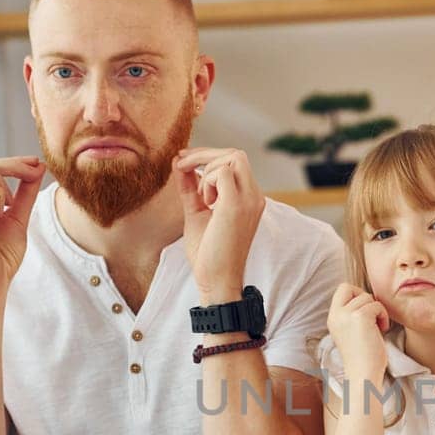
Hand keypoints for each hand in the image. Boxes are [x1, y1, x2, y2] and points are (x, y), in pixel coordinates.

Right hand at [0, 156, 45, 302]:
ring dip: (1, 181)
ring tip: (8, 207)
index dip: (7, 163)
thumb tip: (39, 167)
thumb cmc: (0, 259)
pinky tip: (2, 213)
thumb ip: (25, 193)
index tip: (34, 164)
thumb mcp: (16, 218)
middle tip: (34, 172)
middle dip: (9, 164)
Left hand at [175, 147, 265, 299]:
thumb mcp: (196, 213)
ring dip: (206, 169)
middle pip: (236, 154)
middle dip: (205, 153)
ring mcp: (249, 200)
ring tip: (200, 197)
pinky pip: (222, 172)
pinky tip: (205, 202)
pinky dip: (207, 181)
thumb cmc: (208, 254)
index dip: (208, 156)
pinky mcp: (237, 205)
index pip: (235, 161)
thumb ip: (191, 188)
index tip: (183, 161)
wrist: (216, 281)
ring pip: (232, 157)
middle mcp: (255, 196)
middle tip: (182, 164)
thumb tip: (179, 164)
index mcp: (249, 198)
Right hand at [327, 283, 391, 384]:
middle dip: (366, 299)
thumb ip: (352, 314)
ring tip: (377, 328)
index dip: (356, 294)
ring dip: (377, 311)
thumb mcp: (350, 331)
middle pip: (353, 288)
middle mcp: (336, 314)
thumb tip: (367, 297)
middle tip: (372, 317)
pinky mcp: (360, 317)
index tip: (365, 311)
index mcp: (332, 317)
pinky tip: (382, 330)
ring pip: (368, 297)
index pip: (342, 288)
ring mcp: (347, 315)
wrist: (364, 374)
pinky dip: (383, 316)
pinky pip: (377, 305)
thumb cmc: (363, 356)